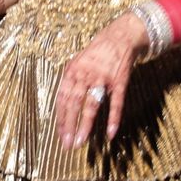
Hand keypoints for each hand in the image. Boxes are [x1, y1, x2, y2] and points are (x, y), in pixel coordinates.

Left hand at [56, 11, 147, 147]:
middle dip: (69, 125)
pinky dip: (114, 118)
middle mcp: (85, 75)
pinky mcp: (119, 81)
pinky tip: (110, 133)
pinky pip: (116, 102)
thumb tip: (62, 103)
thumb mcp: (77, 62)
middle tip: (67, 144)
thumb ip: (70, 81)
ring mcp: (103, 78)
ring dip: (85, 124)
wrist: (120, 36)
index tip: (60, 135)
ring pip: (92, 105)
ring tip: (80, 141)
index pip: (63, 98)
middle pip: (74, 103)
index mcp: (72, 71)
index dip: (61, 118)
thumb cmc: (96, 52)